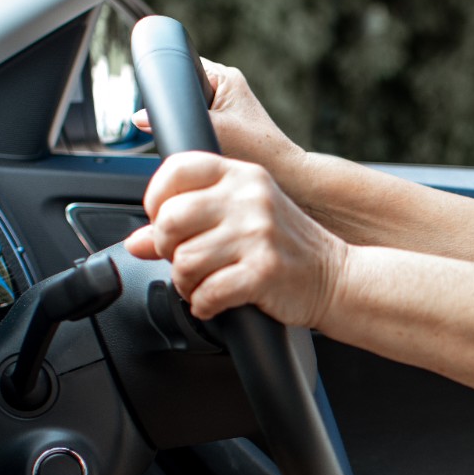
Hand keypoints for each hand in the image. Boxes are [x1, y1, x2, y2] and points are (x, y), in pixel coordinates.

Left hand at [127, 152, 347, 325]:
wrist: (337, 277)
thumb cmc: (287, 247)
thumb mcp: (242, 219)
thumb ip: (190, 223)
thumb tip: (137, 242)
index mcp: (242, 174)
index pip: (176, 168)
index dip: (157, 200)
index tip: (165, 223)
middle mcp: (250, 197)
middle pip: (170, 220)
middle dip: (168, 250)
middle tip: (185, 260)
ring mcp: (258, 233)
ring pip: (184, 261)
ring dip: (186, 283)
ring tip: (203, 285)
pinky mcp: (263, 271)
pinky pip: (207, 293)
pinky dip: (203, 305)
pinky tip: (215, 302)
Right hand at [134, 59, 299, 171]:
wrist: (286, 175)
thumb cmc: (259, 150)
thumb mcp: (214, 130)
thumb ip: (177, 120)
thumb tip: (138, 118)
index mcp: (224, 77)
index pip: (182, 63)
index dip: (166, 79)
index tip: (155, 95)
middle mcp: (225, 87)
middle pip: (182, 87)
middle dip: (173, 104)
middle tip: (176, 121)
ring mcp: (225, 107)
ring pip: (188, 108)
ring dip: (182, 121)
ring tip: (194, 133)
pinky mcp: (225, 126)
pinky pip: (197, 123)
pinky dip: (192, 133)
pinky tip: (196, 144)